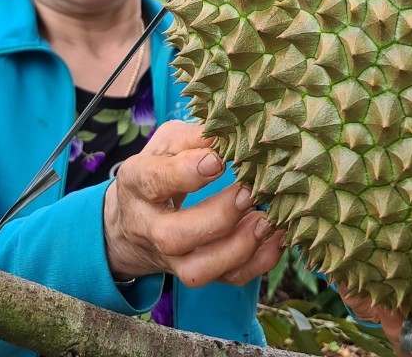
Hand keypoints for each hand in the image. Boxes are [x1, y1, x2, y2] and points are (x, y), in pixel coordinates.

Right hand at [102, 120, 284, 287]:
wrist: (135, 220)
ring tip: (265, 221)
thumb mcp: (168, 144)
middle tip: (248, 193)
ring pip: (198, 271)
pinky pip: (226, 280)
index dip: (187, 173)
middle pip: (174, 237)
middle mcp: (148, 227)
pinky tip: (276, 238)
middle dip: (217, 218)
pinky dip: (257, 264)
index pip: (154, 182)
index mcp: (137, 183)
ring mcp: (171, 257)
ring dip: (237, 249)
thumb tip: (228, 131)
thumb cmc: (160, 169)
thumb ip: (193, 137)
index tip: (220, 161)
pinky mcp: (196, 272)